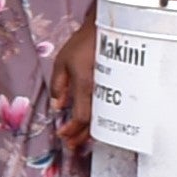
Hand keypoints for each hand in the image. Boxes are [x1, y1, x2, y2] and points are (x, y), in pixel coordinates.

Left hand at [52, 17, 99, 149]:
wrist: (107, 30)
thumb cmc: (83, 44)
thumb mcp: (62, 61)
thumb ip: (58, 85)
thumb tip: (57, 107)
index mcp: (85, 84)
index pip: (81, 116)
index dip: (72, 130)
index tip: (62, 135)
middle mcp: (101, 91)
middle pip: (94, 122)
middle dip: (81, 137)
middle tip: (71, 146)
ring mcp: (112, 90)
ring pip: (104, 119)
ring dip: (92, 133)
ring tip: (81, 141)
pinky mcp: (119, 87)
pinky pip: (111, 110)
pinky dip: (102, 121)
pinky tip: (96, 126)